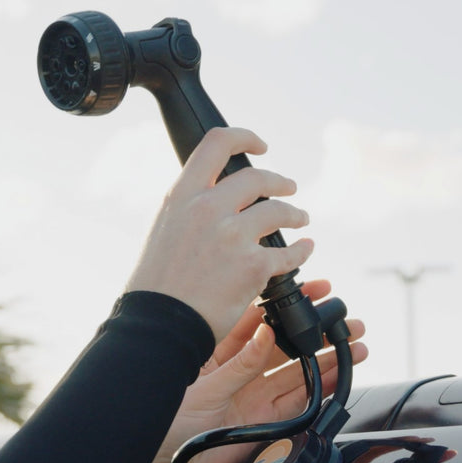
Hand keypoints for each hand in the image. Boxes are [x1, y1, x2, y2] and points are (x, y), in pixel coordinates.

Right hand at [125, 127, 312, 341]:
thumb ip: (187, 210)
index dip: (244, 138)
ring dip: (296, 213)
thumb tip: (208, 201)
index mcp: (182, 196)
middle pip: (258, 177)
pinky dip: (302, 250)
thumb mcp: (163, 231)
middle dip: (280, 182)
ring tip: (301, 219)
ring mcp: (233, 235)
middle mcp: (208, 208)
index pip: (217, 144)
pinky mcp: (254, 266)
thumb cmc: (156, 287)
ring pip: (279, 211)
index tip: (260, 146)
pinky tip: (305, 249)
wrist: (160, 324)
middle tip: (290, 188)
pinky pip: (290, 252)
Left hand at [148, 280, 367, 462]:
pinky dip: (322, 389)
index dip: (286, 305)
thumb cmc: (166, 424)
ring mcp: (255, 397)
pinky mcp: (266, 423)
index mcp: (219, 353)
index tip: (311, 292)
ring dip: (327, 359)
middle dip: (316, 332)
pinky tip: (340, 375)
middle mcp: (241, 372)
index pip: (259, 320)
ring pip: (299, 373)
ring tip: (355, 346)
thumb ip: (240, 363)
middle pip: (286, 346)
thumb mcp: (204, 388)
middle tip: (343, 321)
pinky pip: (300, 402)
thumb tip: (266, 332)